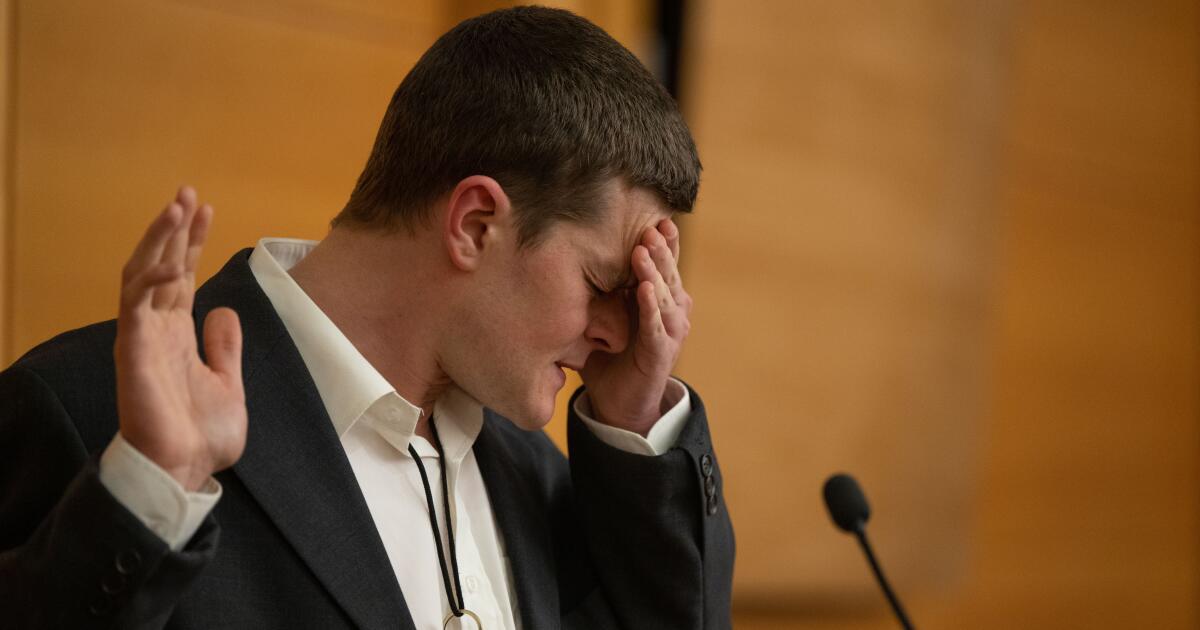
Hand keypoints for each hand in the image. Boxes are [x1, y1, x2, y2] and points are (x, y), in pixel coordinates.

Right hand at [114, 186, 245, 490]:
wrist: (184, 471)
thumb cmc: (200, 436)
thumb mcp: (228, 383)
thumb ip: (225, 348)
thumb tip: (223, 311)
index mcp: (177, 335)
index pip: (182, 276)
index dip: (191, 242)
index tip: (205, 209)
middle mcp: (156, 330)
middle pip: (161, 265)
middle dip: (173, 228)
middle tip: (187, 192)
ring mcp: (142, 338)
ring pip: (142, 274)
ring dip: (159, 239)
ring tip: (177, 206)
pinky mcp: (132, 350)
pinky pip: (138, 304)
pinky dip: (154, 278)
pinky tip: (178, 260)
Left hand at [581, 218, 691, 435]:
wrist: (620, 403)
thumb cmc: (611, 356)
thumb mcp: (603, 316)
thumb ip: (598, 290)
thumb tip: (565, 256)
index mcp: (660, 299)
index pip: (665, 264)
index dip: (664, 242)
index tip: (656, 216)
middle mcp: (672, 312)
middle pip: (668, 274)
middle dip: (660, 249)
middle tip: (651, 225)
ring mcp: (670, 333)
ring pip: (664, 296)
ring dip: (654, 272)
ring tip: (644, 249)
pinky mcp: (660, 354)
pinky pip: (656, 327)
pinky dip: (650, 307)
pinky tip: (643, 289)